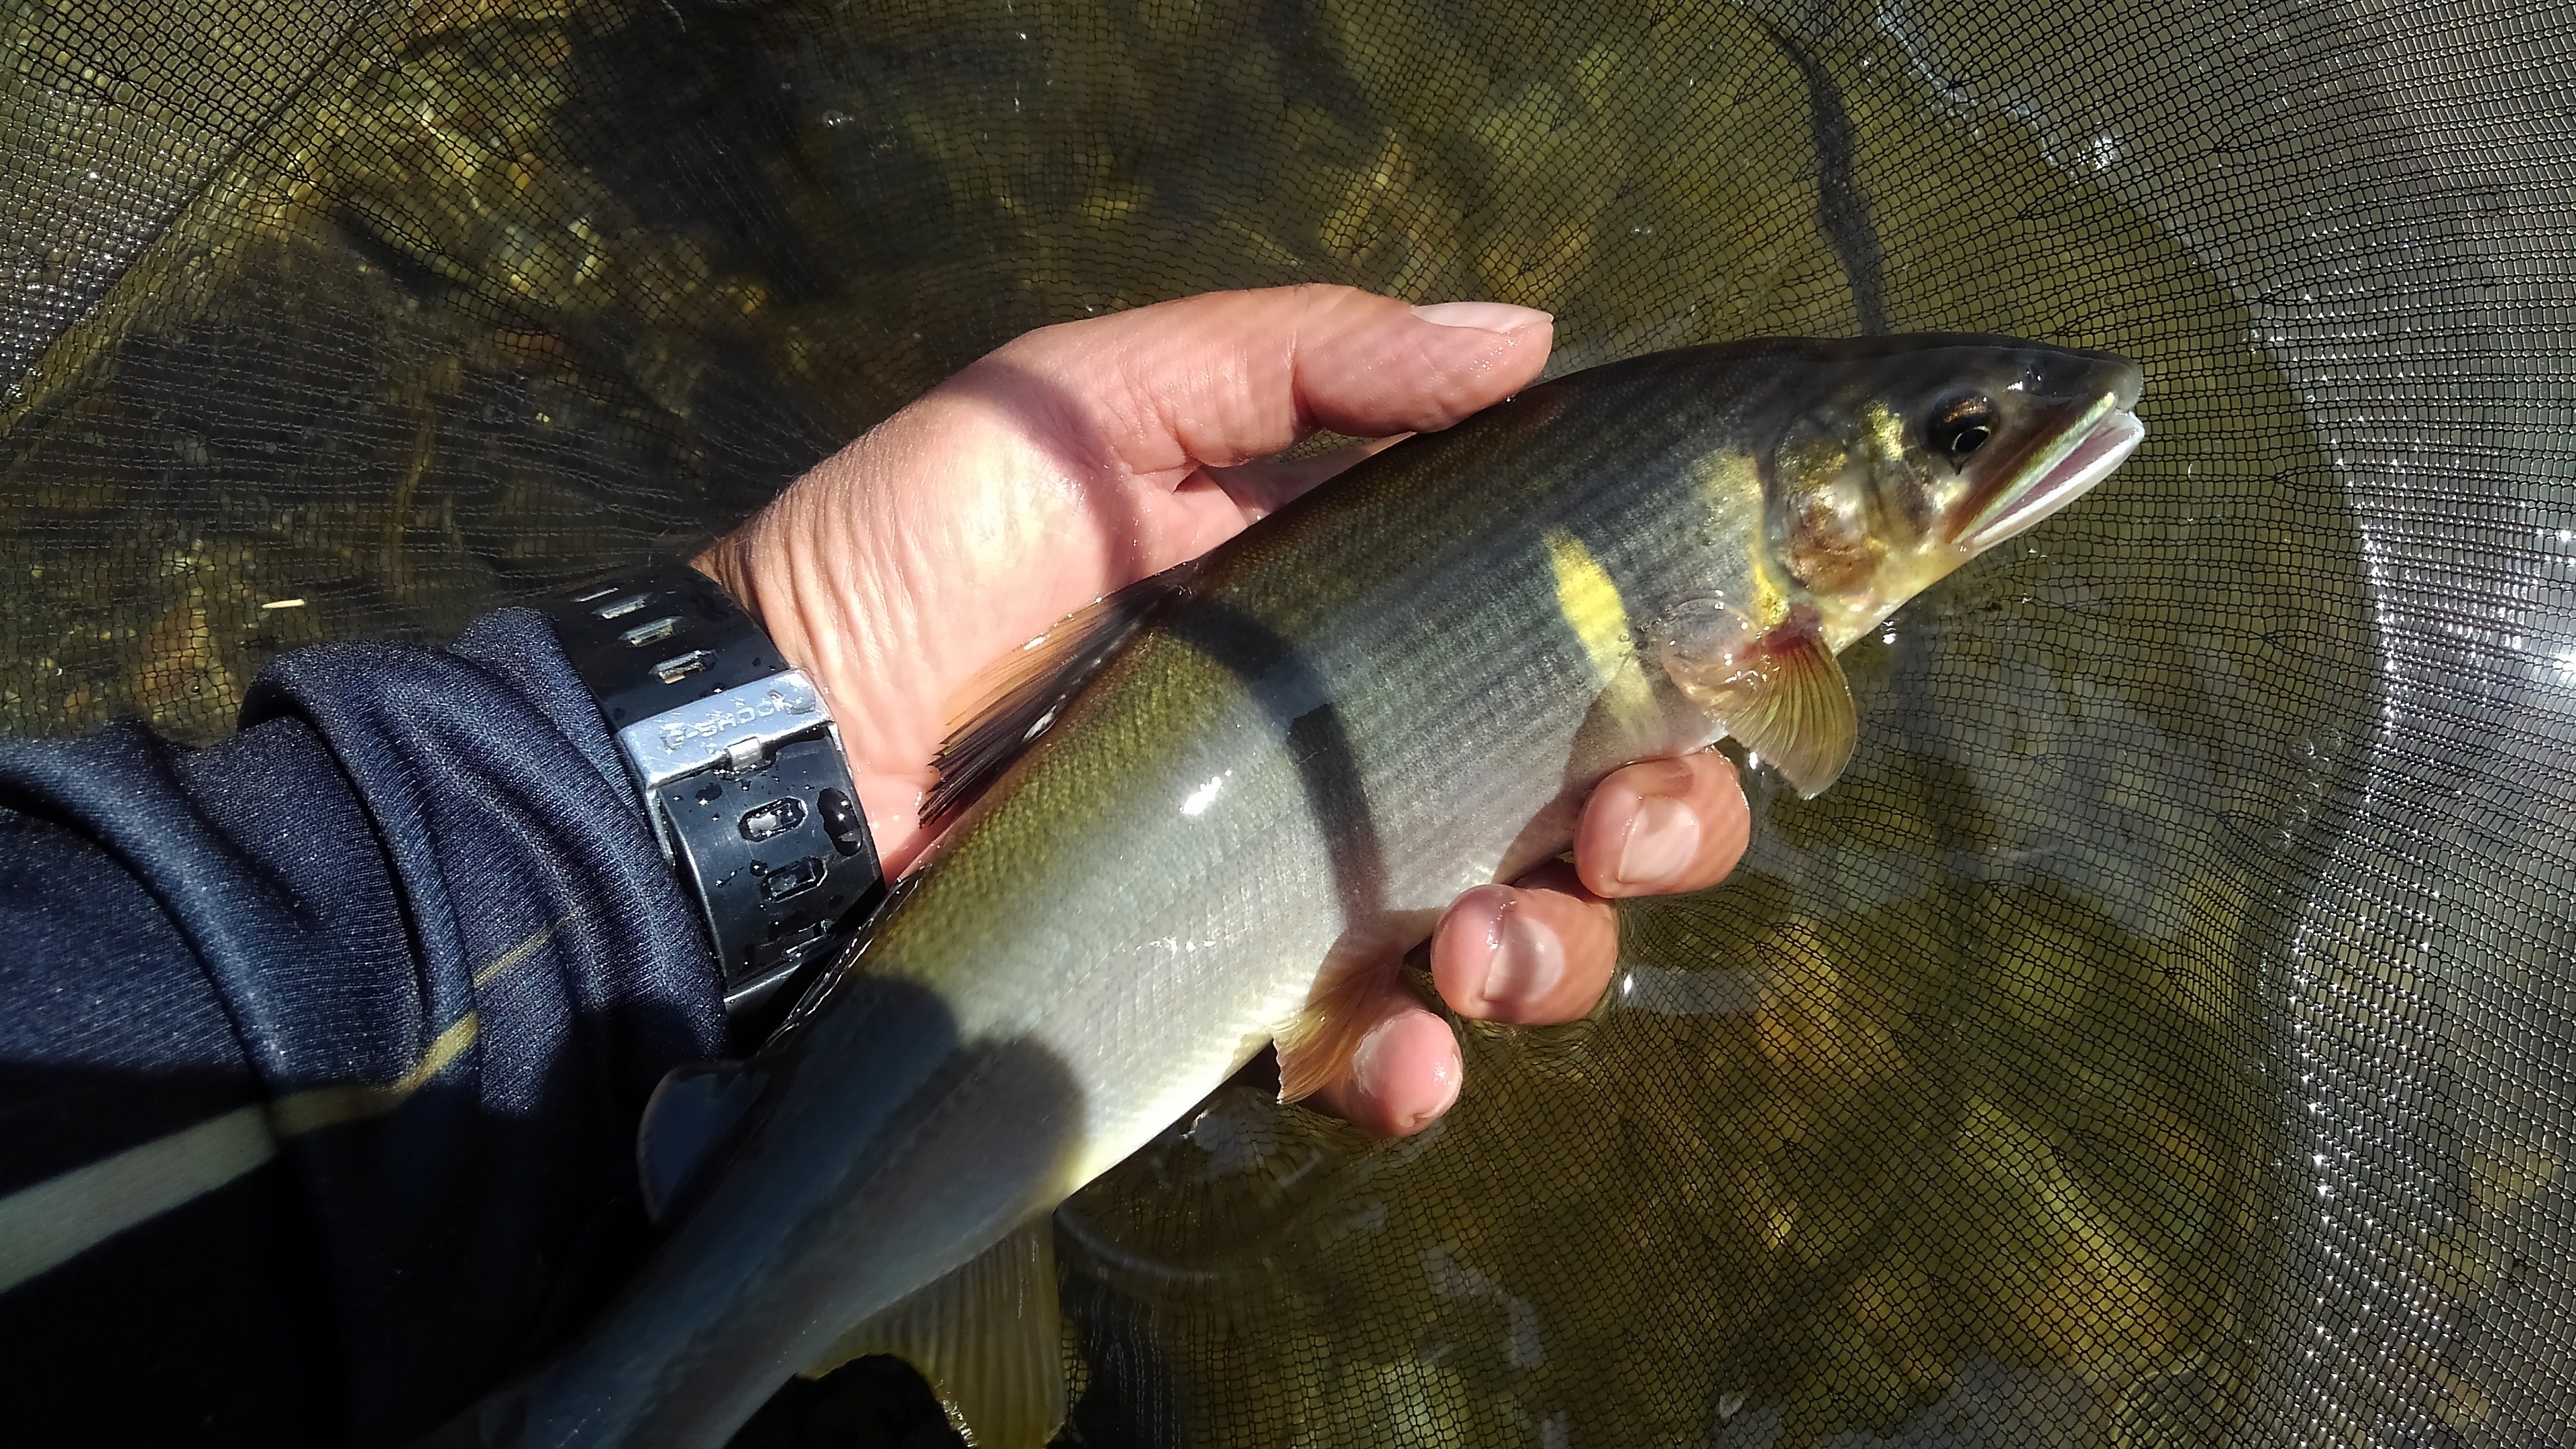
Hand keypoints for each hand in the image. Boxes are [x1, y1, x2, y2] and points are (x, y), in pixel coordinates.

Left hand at [696, 286, 1748, 1135]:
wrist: (777, 755)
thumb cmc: (924, 557)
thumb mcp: (1098, 402)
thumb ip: (1306, 362)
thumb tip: (1528, 337)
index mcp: (1360, 609)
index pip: (1568, 640)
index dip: (1665, 667)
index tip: (1705, 677)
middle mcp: (1362, 750)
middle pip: (1586, 809)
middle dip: (1654, 829)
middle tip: (1619, 832)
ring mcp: (1308, 886)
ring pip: (1515, 946)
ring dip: (1554, 958)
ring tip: (1482, 947)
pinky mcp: (1237, 1003)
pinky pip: (1381, 1063)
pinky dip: (1421, 1075)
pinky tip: (1404, 1052)